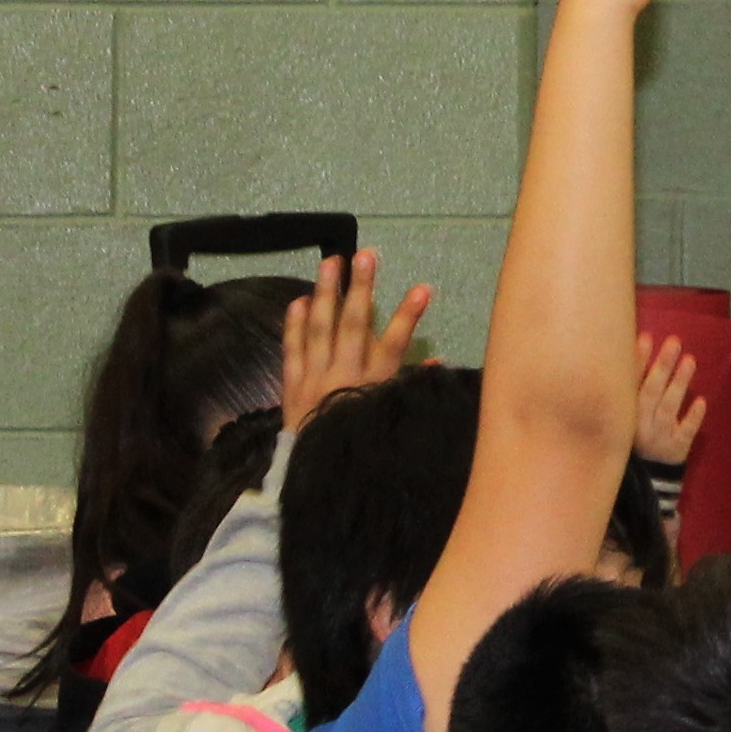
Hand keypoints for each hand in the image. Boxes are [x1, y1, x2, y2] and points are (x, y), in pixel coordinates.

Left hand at [280, 250, 431, 432]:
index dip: (409, 315)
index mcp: (376, 386)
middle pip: (355, 325)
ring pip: (321, 329)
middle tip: (365, 255)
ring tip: (330, 263)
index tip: (422, 287)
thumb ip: (414, 387)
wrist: (322, 476)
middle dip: (361, 288)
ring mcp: (316, 378)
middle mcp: (346, 376)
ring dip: (325, 293)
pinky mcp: (292, 386)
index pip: (396, 343)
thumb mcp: (395, 417)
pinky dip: (295, 324)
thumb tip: (438, 361)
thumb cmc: (365, 444)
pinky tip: (299, 300)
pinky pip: (292, 349)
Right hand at [632, 332, 705, 465]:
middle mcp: (638, 424)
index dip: (638, 360)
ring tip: (690, 360)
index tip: (646, 337)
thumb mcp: (628, 414)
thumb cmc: (638, 435)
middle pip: (650, 392)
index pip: (630, 383)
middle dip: (662, 366)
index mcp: (624, 413)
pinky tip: (701, 401)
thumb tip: (642, 346)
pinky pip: (685, 432)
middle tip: (674, 342)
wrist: (646, 477)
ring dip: (679, 384)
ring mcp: (658, 437)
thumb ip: (633, 387)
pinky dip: (692, 417)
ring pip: (668, 408)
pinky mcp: (677, 449)